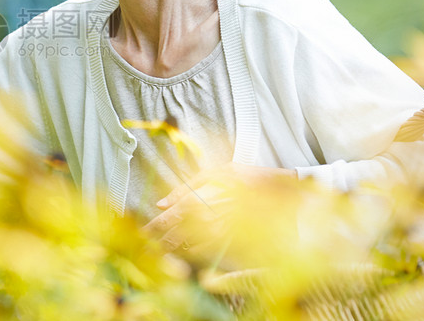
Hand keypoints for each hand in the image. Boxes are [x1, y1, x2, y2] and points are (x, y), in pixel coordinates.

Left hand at [143, 163, 296, 253]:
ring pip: (190, 246)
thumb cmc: (246, 176)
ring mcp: (219, 232)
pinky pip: (208, 251)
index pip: (168, 219)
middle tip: (149, 246)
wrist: (279, 188)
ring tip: (164, 249)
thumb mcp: (214, 172)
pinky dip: (195, 250)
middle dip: (160, 243)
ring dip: (176, 248)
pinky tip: (189, 247)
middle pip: (175, 237)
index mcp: (198, 199)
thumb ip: (185, 188)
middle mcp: (206, 218)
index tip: (143, 234)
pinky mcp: (232, 239)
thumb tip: (162, 203)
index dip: (153, 228)